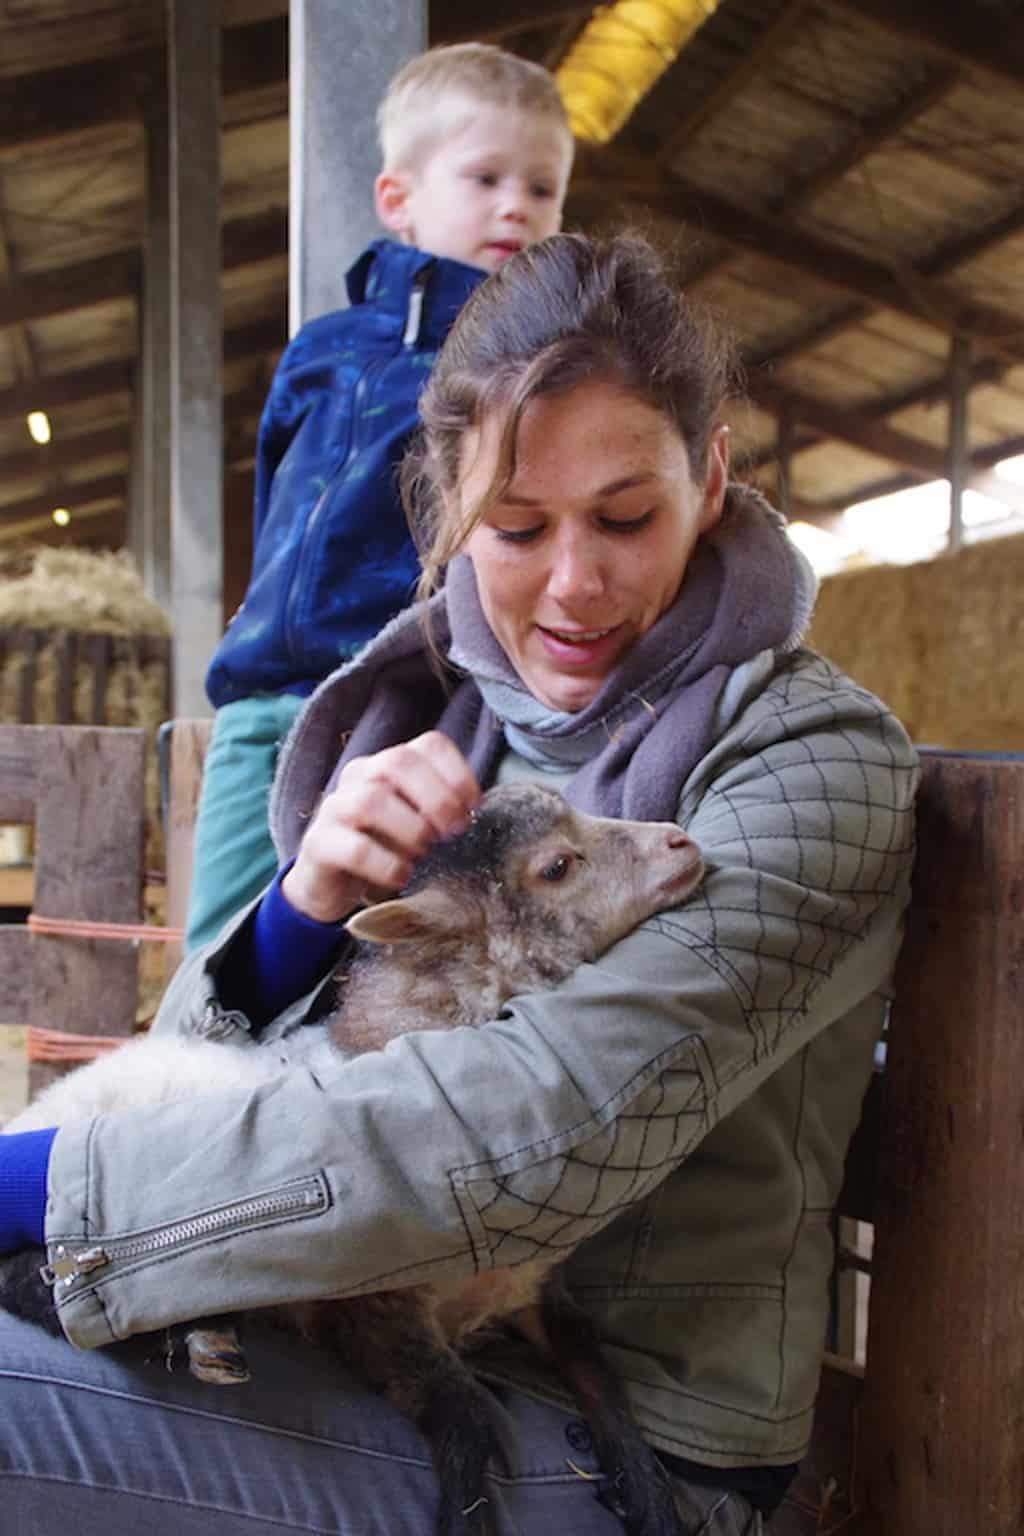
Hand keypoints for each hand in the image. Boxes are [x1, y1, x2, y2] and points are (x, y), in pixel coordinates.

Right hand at [281, 732, 481, 923]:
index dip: (458, 773)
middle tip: (453, 833)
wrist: (332, 884)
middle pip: (398, 762)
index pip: (429, 745)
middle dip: (436, 799)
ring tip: (424, 854)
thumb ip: (442, 809)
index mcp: (390, 764)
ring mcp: (335, 806)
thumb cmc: (385, 847)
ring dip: (410, 830)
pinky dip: (387, 864)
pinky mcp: (317, 844)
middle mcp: (360, 775)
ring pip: (372, 801)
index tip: (473, 808)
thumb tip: (474, 811)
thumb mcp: (418, 822)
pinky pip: (354, 848)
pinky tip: (402, 877)